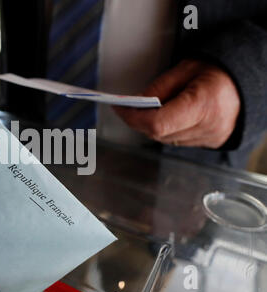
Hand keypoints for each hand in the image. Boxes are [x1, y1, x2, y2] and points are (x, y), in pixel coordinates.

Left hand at [114, 60, 240, 147]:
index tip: (121, 109)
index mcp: (203, 105)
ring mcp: (210, 138)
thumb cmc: (219, 71)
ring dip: (151, 127)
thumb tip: (135, 103)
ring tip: (145, 111)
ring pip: (166, 140)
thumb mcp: (186, 69)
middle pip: (159, 134)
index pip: (158, 123)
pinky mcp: (211, 143)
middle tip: (127, 108)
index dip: (134, 118)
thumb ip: (159, 88)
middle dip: (139, 121)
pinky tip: (165, 117)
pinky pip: (178, 141)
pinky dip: (166, 131)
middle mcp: (208, 126)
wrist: (248, 82)